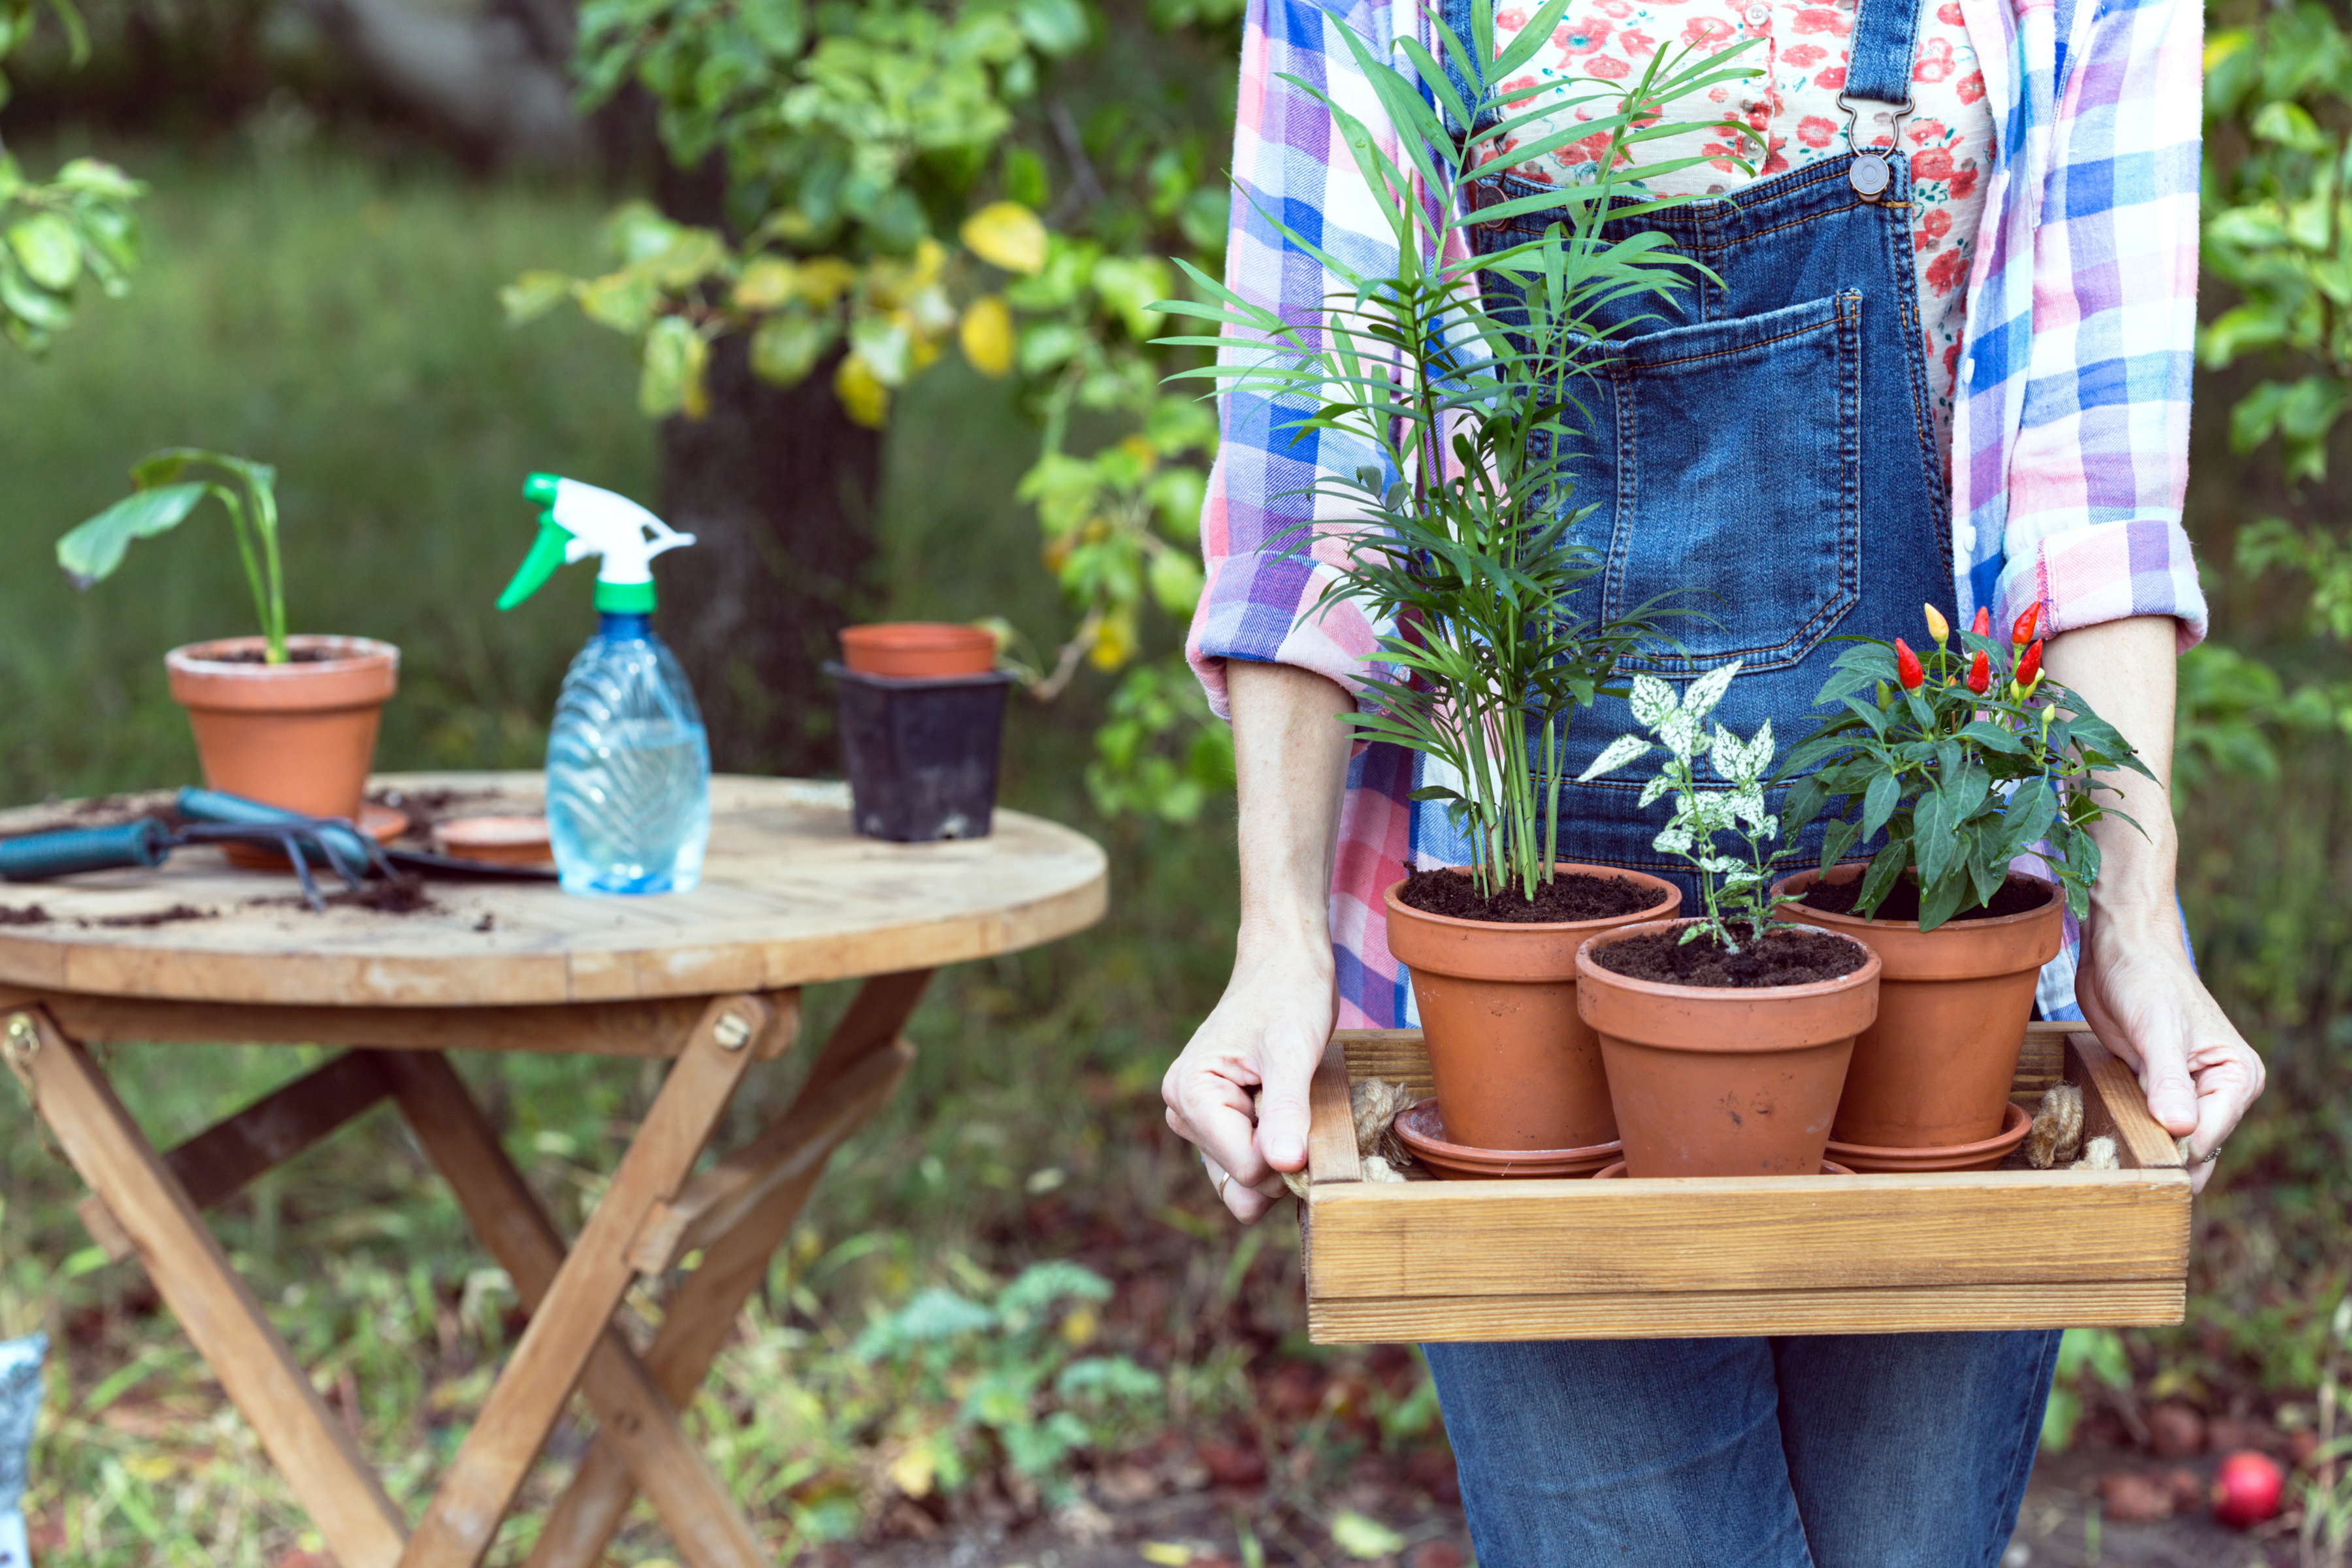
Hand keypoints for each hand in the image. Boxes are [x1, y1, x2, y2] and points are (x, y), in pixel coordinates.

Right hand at [1163, 946, 1334, 1221]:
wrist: (1285, 964)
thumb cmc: (1289, 996)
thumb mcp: (1293, 1052)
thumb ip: (1286, 1110)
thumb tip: (1284, 1165)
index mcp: (1189, 1093)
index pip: (1246, 1168)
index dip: (1287, 1152)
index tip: (1308, 1113)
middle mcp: (1183, 1111)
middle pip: (1242, 1180)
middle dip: (1281, 1158)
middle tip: (1303, 1108)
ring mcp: (1198, 1118)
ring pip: (1244, 1179)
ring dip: (1279, 1153)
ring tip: (1293, 1104)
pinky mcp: (1217, 1120)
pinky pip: (1247, 1164)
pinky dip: (1275, 1149)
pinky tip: (1288, 1112)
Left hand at [2073, 908, 2264, 1194]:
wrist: (2119, 950)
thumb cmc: (2146, 978)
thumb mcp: (2158, 1029)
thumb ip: (2169, 1080)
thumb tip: (2182, 1130)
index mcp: (2237, 1078)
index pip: (2207, 1137)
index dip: (2172, 1155)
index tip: (2134, 1162)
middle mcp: (2219, 1091)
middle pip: (2192, 1150)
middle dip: (2159, 1163)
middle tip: (2114, 1174)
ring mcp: (2185, 1093)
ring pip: (2167, 1143)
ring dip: (2140, 1152)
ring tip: (2105, 1163)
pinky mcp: (2153, 1088)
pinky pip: (2145, 1125)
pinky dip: (2127, 1134)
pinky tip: (2103, 1142)